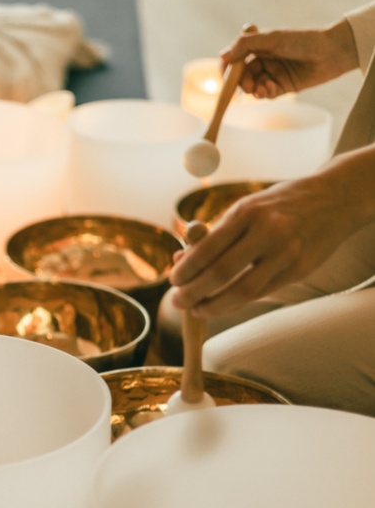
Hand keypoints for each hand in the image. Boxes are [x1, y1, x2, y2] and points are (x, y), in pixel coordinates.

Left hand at [170, 145, 374, 316]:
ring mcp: (287, 252)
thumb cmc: (278, 205)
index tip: (172, 281)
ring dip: (213, 306)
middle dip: (193, 292)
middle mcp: (267, 232)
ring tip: (197, 309)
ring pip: (243, 290)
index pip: (207, 248)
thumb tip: (179, 261)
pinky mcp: (301, 269)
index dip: (186, 270)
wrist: (335, 197)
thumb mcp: (245, 209)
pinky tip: (222, 304)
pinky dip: (237, 302)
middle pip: (221, 273)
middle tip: (177, 302)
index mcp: (247, 212)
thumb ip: (214, 235)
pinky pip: (262, 292)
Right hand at [221, 19, 358, 98]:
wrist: (331, 52)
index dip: (228, 68)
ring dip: (255, 90)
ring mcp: (272, 74)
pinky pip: (266, 94)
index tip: (226, 77)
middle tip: (247, 87)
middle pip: (242, 76)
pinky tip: (271, 89)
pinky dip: (266, 93)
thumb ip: (245, 45)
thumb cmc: (303, 41)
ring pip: (253, 86)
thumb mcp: (271, 39)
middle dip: (242, 83)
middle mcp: (264, 60)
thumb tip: (222, 55)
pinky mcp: (281, 87)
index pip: (235, 58)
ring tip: (262, 89)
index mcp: (259, 46)